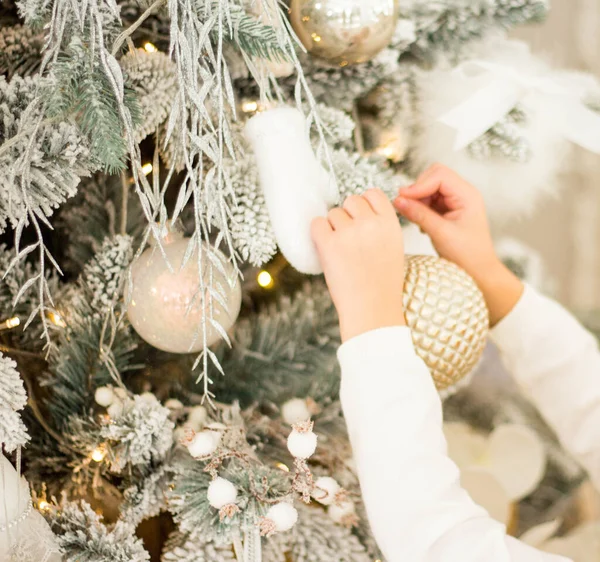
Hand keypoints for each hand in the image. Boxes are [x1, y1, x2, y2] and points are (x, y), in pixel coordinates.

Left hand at [311, 189, 405, 341]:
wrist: (372, 309)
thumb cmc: (382, 284)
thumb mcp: (393, 249)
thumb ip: (379, 227)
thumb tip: (357, 213)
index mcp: (390, 223)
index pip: (373, 194)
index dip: (364, 205)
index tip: (360, 219)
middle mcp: (370, 223)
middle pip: (351, 201)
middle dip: (347, 216)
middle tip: (349, 239)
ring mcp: (349, 232)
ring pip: (333, 214)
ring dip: (333, 228)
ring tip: (341, 251)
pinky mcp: (329, 243)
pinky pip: (316, 224)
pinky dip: (318, 234)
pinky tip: (327, 249)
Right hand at [393, 164, 522, 325]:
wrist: (478, 272)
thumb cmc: (467, 255)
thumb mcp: (441, 234)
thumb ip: (419, 215)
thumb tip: (398, 200)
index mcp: (467, 195)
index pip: (440, 176)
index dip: (419, 184)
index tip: (402, 198)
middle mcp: (462, 194)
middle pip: (434, 176)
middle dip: (418, 189)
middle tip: (406, 206)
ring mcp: (454, 201)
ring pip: (429, 187)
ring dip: (417, 199)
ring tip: (414, 218)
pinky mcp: (447, 210)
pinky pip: (428, 200)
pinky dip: (420, 207)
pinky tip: (420, 223)